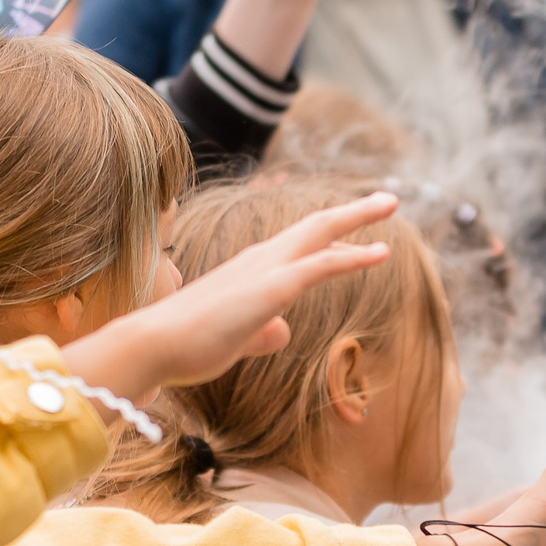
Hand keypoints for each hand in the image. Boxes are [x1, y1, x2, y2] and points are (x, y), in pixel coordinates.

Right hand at [61, 191, 398, 402]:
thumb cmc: (188, 345)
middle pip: (315, 225)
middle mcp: (260, 260)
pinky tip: (381, 252)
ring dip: (358, 216)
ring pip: (320, 232)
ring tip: (391, 204)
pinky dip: (352, 256)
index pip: (298, 243)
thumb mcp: (235, 338)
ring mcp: (265, 270)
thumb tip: (281, 331)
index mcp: (251, 270)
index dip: (330, 234)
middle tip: (386, 200)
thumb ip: (261, 332)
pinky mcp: (270, 289)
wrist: (154, 346)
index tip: (357, 229)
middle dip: (352, 211)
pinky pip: (320, 266)